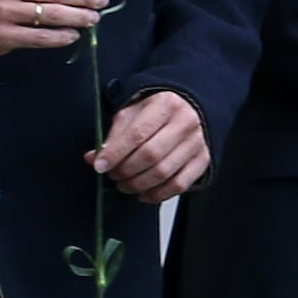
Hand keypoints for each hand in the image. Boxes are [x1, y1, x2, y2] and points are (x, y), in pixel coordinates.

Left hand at [93, 90, 209, 202]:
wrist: (186, 109)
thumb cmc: (154, 112)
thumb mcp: (131, 113)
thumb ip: (113, 135)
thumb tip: (94, 158)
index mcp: (165, 104)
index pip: (137, 134)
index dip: (115, 153)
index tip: (100, 166)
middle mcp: (185, 121)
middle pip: (150, 155)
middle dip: (126, 170)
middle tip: (112, 175)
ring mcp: (197, 142)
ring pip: (164, 172)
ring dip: (138, 184)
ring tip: (124, 185)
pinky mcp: (203, 159)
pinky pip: (179, 184)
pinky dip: (157, 194)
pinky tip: (142, 194)